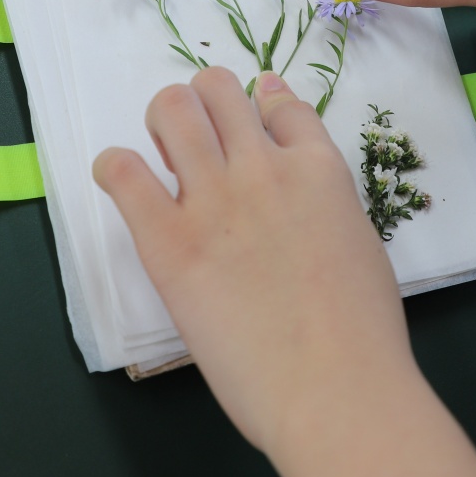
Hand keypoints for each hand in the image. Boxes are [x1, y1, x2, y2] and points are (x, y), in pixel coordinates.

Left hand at [93, 68, 475, 476]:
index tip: (248, 135)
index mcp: (319, 170)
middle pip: (218, 88)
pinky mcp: (168, 240)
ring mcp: (214, 200)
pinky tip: (125, 186)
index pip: (278, 103)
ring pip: (172, 108)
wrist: (334, 388)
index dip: (259, 112)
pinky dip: (115, 167)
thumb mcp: (360, 242)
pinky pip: (122, 171)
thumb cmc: (360, 335)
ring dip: (163, 124)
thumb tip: (303, 172)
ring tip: (165, 162)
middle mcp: (263, 168)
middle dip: (203, 106)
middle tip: (199, 151)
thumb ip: (327, 198)